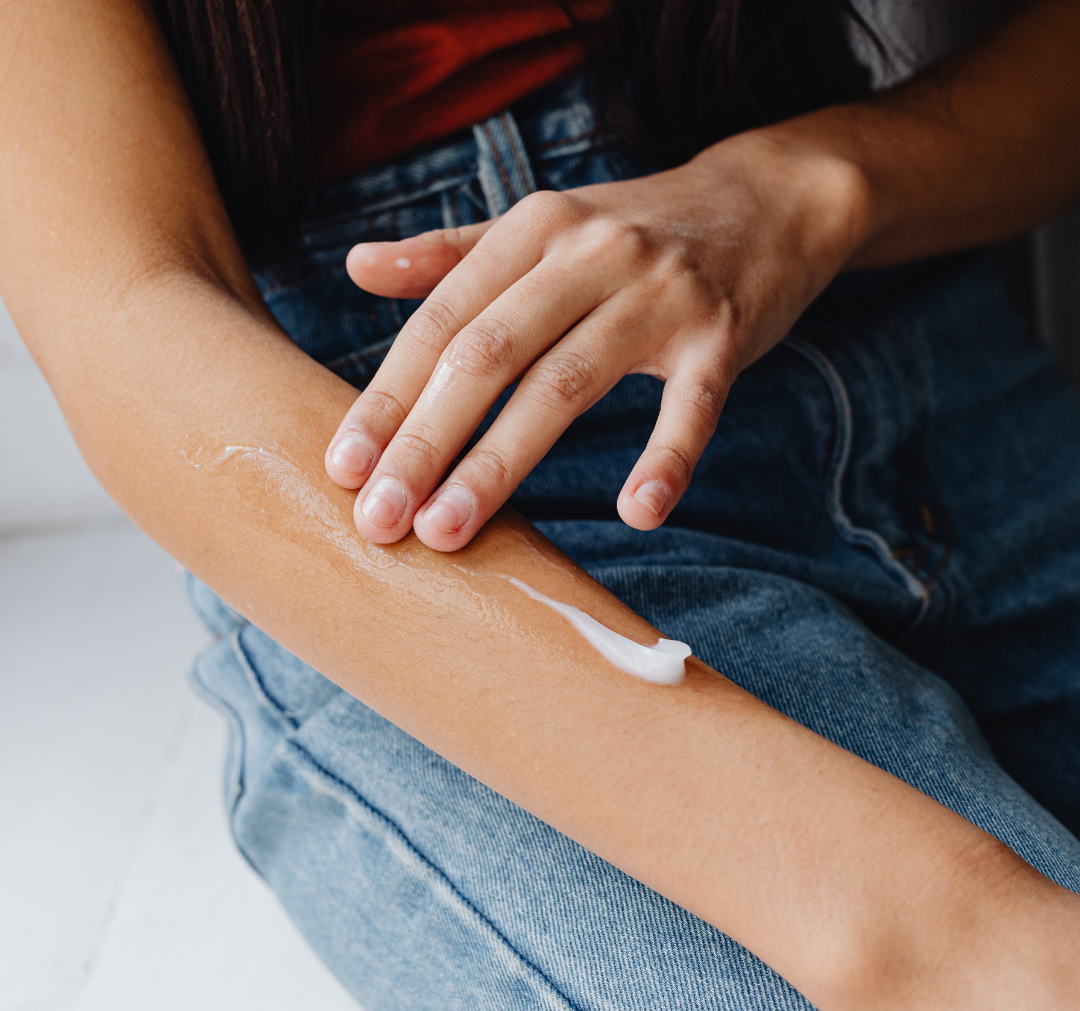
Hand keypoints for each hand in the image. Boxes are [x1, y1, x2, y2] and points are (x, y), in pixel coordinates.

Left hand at [325, 129, 867, 549]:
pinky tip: (637, 513)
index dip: (387, 397)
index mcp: (532, 230)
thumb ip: (451, 253)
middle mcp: (588, 253)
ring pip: (565, 384)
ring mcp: (659, 293)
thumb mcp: (541, 226)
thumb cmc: (633, 229)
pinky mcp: (722, 335)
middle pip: (489, 355)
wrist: (766, 200)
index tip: (342, 468)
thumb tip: (355, 266)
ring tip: (448, 532)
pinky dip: (666, 459)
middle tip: (378, 520)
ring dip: (501, 463)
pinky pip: (692, 406)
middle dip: (424, 442)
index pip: (442, 322)